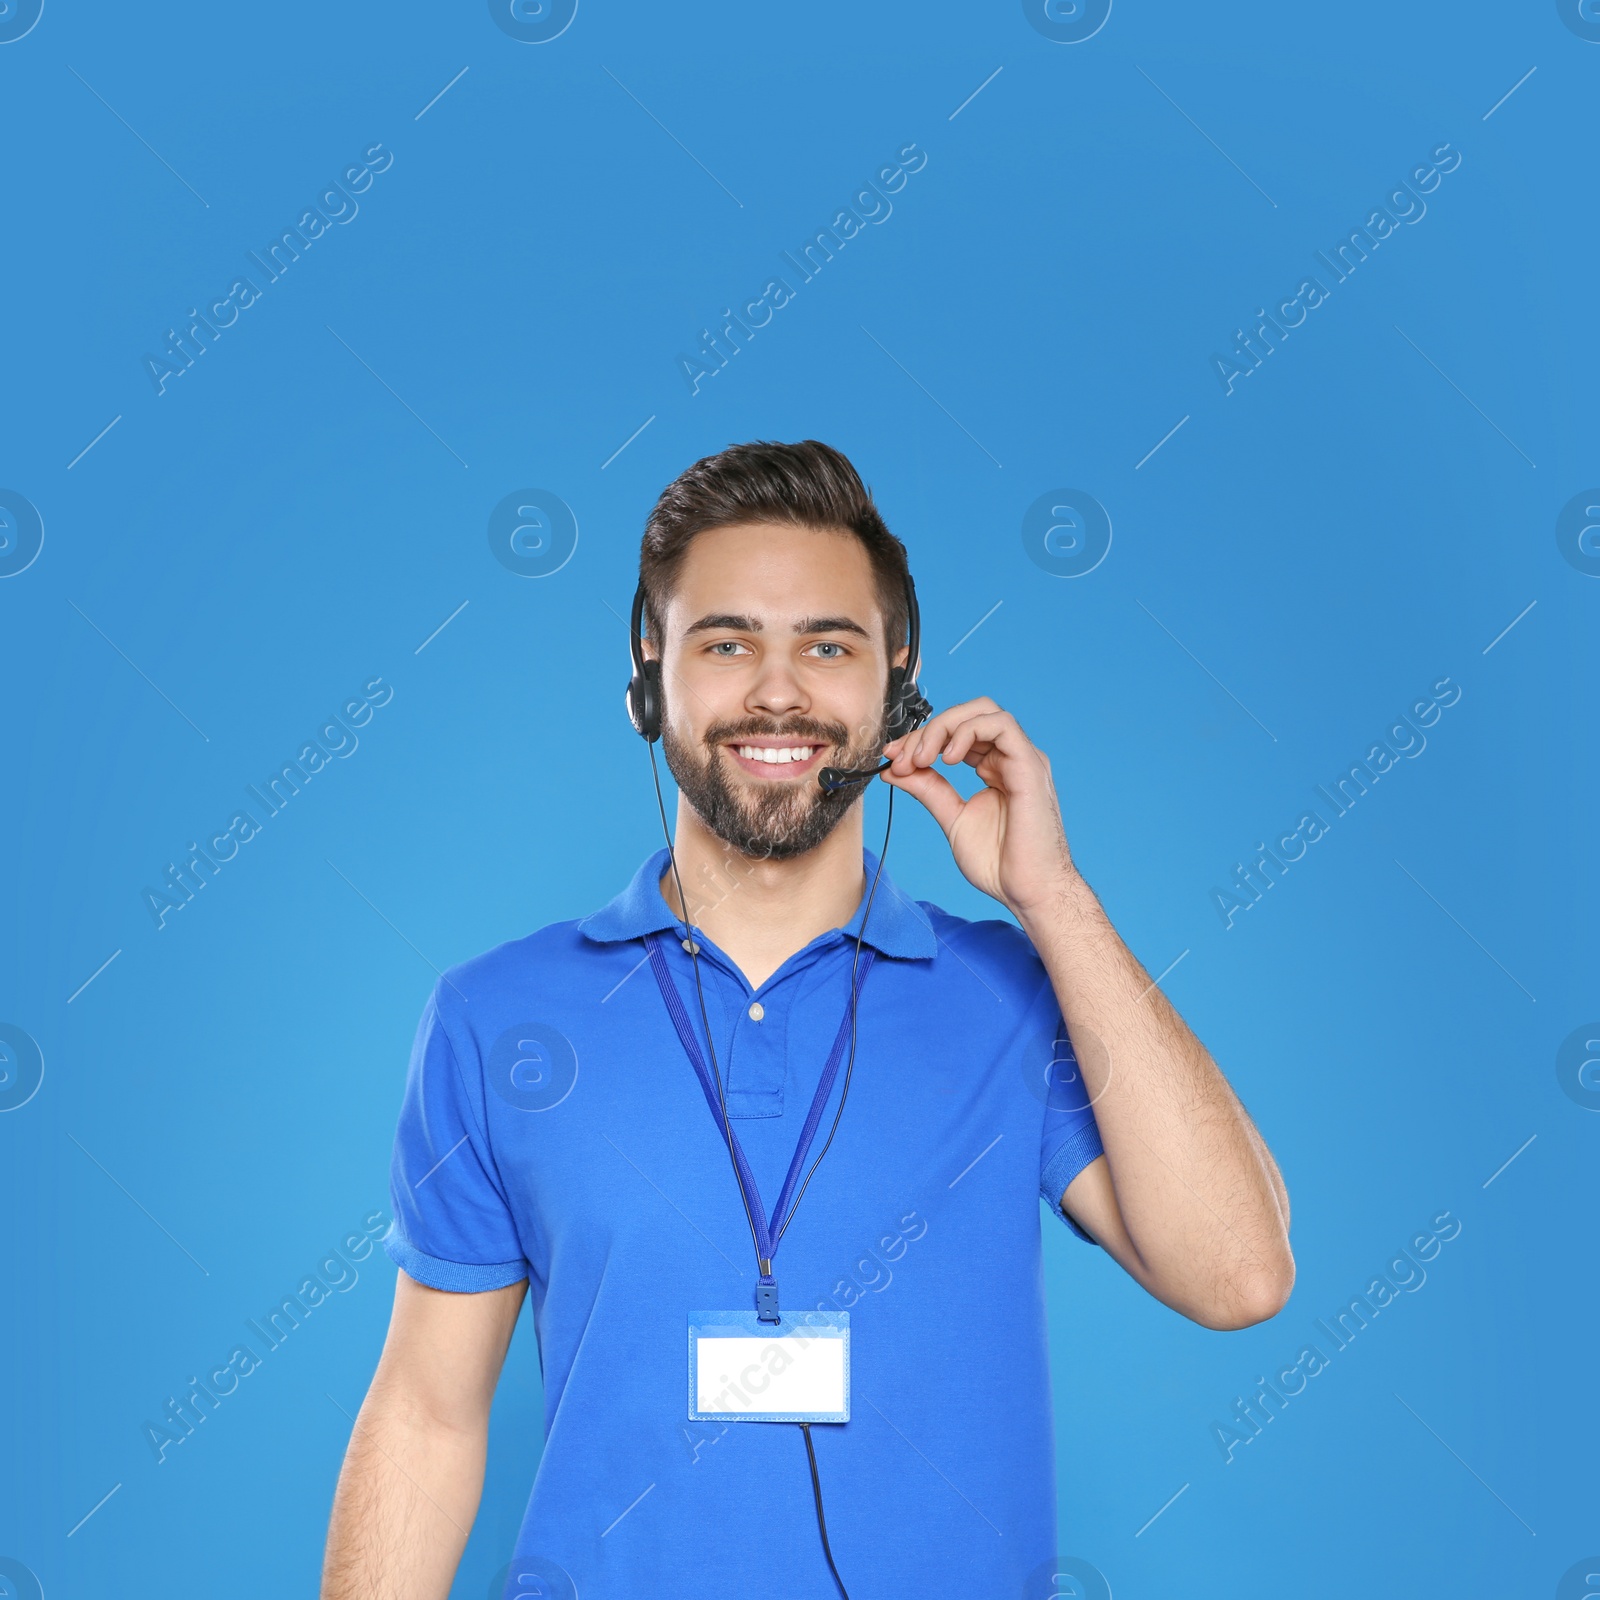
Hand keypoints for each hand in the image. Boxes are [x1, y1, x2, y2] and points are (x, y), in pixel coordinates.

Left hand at [879, 697, 1076, 919]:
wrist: (1027, 890)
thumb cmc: (1000, 863)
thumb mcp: (952, 817)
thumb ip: (928, 789)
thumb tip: (894, 768)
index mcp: (993, 768)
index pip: (955, 734)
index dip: (921, 740)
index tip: (893, 758)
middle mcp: (1009, 758)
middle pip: (967, 715)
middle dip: (928, 730)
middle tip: (903, 757)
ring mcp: (1022, 758)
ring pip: (983, 711)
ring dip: (943, 727)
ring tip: (923, 758)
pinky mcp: (1030, 765)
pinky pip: (1001, 725)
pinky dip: (968, 732)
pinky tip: (947, 758)